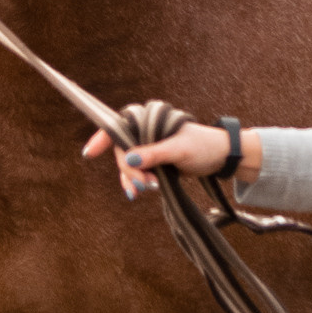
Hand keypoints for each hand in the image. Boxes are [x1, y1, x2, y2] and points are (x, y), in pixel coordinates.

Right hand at [82, 119, 253, 200]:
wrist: (221, 157)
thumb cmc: (203, 146)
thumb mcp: (179, 149)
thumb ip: (153, 154)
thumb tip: (127, 160)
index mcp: (150, 120)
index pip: (120, 124)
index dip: (103, 137)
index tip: (90, 152)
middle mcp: (145, 131)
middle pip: (122, 150)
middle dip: (130, 170)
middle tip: (145, 184)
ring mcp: (148, 147)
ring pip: (127, 164)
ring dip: (133, 178)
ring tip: (147, 189)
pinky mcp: (153, 161)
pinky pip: (136, 172)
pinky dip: (135, 182)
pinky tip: (137, 192)